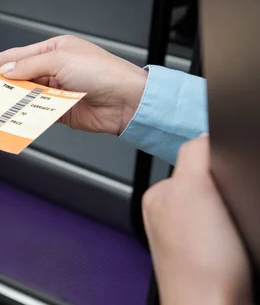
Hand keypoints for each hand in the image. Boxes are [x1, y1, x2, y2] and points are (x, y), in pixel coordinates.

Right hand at [0, 36, 147, 134]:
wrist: (127, 101)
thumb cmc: (103, 71)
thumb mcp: (61, 60)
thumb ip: (30, 65)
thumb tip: (6, 70)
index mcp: (53, 50)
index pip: (17, 55)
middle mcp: (53, 69)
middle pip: (19, 76)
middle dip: (0, 82)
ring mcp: (55, 91)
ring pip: (25, 96)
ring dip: (10, 100)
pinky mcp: (59, 111)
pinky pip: (35, 113)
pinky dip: (24, 115)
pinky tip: (12, 116)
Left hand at [143, 135, 251, 304]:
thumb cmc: (200, 267)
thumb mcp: (192, 190)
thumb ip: (194, 154)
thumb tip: (206, 133)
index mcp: (160, 194)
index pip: (193, 156)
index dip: (219, 158)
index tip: (232, 173)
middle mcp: (171, 214)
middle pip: (211, 180)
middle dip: (229, 185)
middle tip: (235, 207)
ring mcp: (193, 236)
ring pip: (224, 204)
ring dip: (237, 208)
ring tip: (235, 228)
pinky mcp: (215, 255)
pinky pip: (232, 227)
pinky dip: (240, 227)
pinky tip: (239, 240)